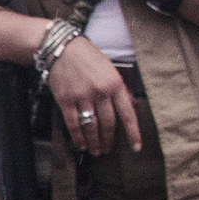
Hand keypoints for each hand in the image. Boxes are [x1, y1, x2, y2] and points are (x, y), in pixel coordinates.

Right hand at [46, 36, 140, 155]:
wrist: (62, 48)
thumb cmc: (88, 58)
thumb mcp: (110, 70)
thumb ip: (119, 89)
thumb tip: (129, 107)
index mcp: (115, 84)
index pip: (127, 114)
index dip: (133, 133)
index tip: (136, 147)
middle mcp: (100, 92)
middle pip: (108, 124)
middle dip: (109, 141)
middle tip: (108, 150)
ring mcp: (82, 97)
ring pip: (91, 127)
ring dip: (94, 142)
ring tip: (95, 151)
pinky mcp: (65, 100)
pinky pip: (73, 124)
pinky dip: (77, 137)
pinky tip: (80, 145)